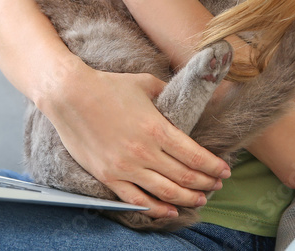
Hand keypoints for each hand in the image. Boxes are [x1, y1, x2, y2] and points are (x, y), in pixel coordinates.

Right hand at [41, 66, 230, 217]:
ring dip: (187, 198)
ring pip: (165, 192)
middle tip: (216, 186)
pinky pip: (136, 199)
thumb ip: (170, 93)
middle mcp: (144, 152)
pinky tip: (169, 211)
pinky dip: (156, 209)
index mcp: (157, 129)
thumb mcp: (146, 83)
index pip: (195, 155)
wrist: (69, 94)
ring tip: (200, 199)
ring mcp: (125, 167)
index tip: (225, 170)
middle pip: (184, 176)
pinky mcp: (108, 176)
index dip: (213, 166)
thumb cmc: (108, 85)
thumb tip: (189, 97)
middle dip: (205, 183)